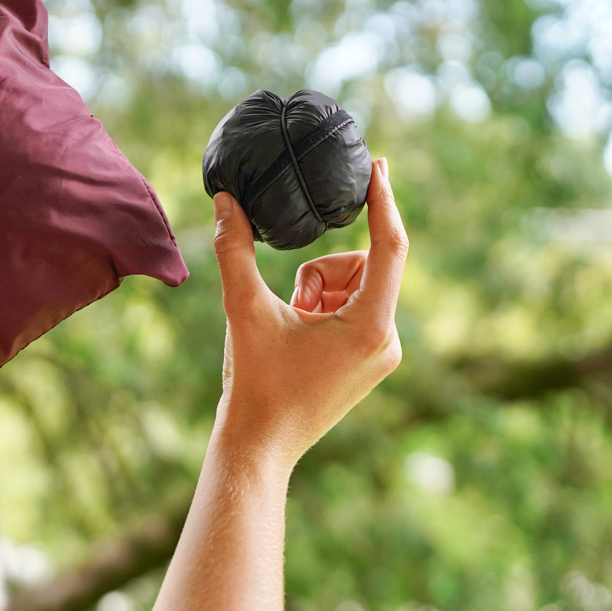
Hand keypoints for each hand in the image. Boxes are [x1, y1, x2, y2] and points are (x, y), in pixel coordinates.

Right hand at [212, 158, 406, 466]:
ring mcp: (381, 352)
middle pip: (360, 264)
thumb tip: (224, 199)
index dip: (383, 200)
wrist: (259, 446)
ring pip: (354, 285)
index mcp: (370, 325)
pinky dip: (322, 310)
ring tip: (292, 328)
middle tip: (291, 308)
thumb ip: (234, 249)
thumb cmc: (255, 383)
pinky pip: (353, 308)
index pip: (388, 246)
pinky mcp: (370, 361)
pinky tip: (298, 339)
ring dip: (317, 293)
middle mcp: (387, 339)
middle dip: (318, 273)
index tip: (378, 164)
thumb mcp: (242, 308)